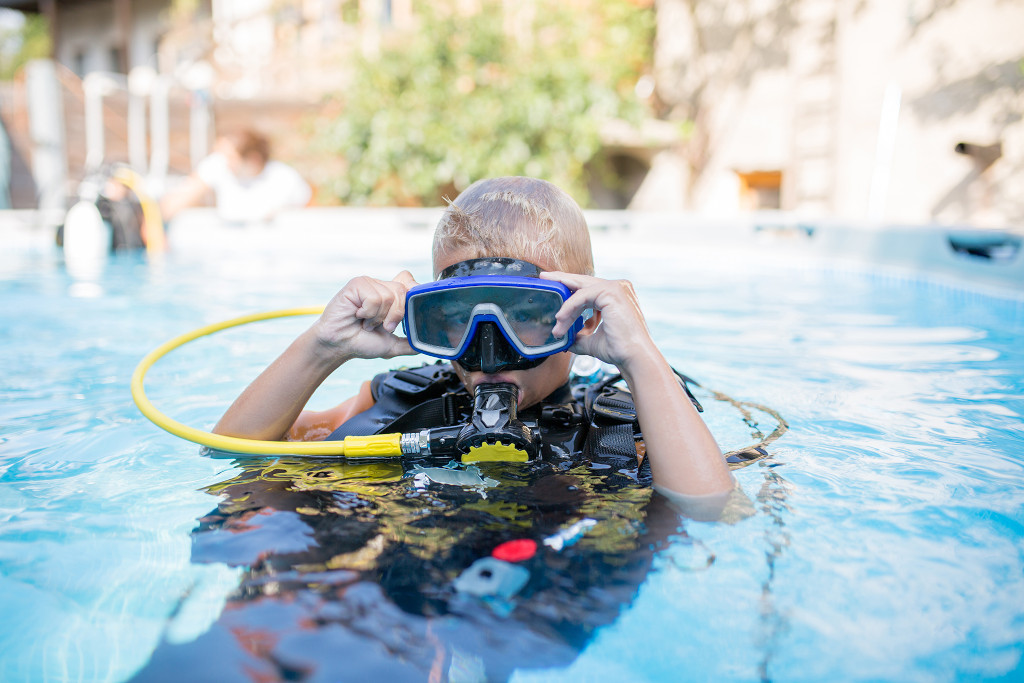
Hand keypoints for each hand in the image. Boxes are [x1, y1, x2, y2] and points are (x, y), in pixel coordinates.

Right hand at [312, 271, 417, 361]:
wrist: (339, 345)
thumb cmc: (361, 342)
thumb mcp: (391, 344)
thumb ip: (409, 344)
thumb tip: (425, 346)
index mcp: (390, 296)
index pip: (409, 281)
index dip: (414, 290)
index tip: (411, 309)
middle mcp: (380, 286)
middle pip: (403, 291)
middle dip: (396, 315)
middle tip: (382, 326)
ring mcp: (369, 283)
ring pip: (389, 296)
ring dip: (378, 317)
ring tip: (366, 322)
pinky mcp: (357, 284)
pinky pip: (374, 298)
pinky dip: (368, 312)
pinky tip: (358, 315)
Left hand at [539, 271, 656, 370]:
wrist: (633, 357)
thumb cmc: (619, 350)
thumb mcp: (592, 340)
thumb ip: (579, 335)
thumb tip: (563, 338)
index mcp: (616, 295)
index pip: (588, 287)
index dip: (569, 287)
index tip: (554, 287)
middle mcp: (618, 287)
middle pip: (583, 281)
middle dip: (562, 280)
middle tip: (544, 278)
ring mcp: (616, 287)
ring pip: (580, 290)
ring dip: (565, 308)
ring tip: (557, 324)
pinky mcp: (611, 292)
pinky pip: (581, 296)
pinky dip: (569, 308)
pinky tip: (561, 319)